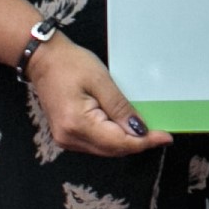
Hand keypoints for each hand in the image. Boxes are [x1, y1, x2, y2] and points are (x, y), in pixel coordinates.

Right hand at [25, 35, 171, 155]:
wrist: (42, 59)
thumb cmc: (69, 63)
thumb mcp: (101, 80)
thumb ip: (120, 108)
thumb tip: (140, 130)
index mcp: (78, 124)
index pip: (119, 143)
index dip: (145, 141)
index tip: (165, 137)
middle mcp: (70, 138)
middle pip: (113, 150)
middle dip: (138, 143)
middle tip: (160, 133)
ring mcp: (66, 139)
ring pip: (105, 150)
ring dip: (126, 142)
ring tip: (146, 130)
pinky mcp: (67, 136)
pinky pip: (96, 144)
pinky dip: (113, 138)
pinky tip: (124, 128)